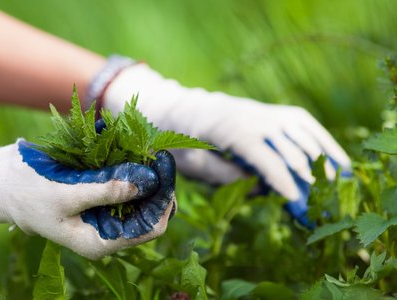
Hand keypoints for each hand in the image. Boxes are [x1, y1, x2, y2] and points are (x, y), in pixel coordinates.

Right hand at [0, 139, 175, 258]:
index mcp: (100, 241)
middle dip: (155, 182)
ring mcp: (101, 210)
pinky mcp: (95, 192)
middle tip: (158, 152)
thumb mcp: (67, 194)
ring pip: (137, 192)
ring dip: (142, 170)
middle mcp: (105, 229)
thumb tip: (146, 182)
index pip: (149, 227)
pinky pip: (120, 179)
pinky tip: (125, 144)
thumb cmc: (26, 193)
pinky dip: (125, 162)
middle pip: (147, 209)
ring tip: (144, 145)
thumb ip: (107, 191)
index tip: (164, 167)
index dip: (162, 199)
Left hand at [102, 64, 350, 225]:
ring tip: (335, 188)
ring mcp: (266, 111)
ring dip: (321, 160)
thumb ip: (224, 176)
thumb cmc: (181, 139)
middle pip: (289, 146)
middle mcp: (253, 116)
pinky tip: (338, 162)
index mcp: (229, 129)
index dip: (280, 178)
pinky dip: (324, 142)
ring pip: (304, 134)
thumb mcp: (191, 163)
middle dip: (306, 176)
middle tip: (318, 204)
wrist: (182, 108)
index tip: (295, 199)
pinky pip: (305, 125)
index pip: (263, 155)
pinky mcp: (274, 112)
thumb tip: (260, 187)